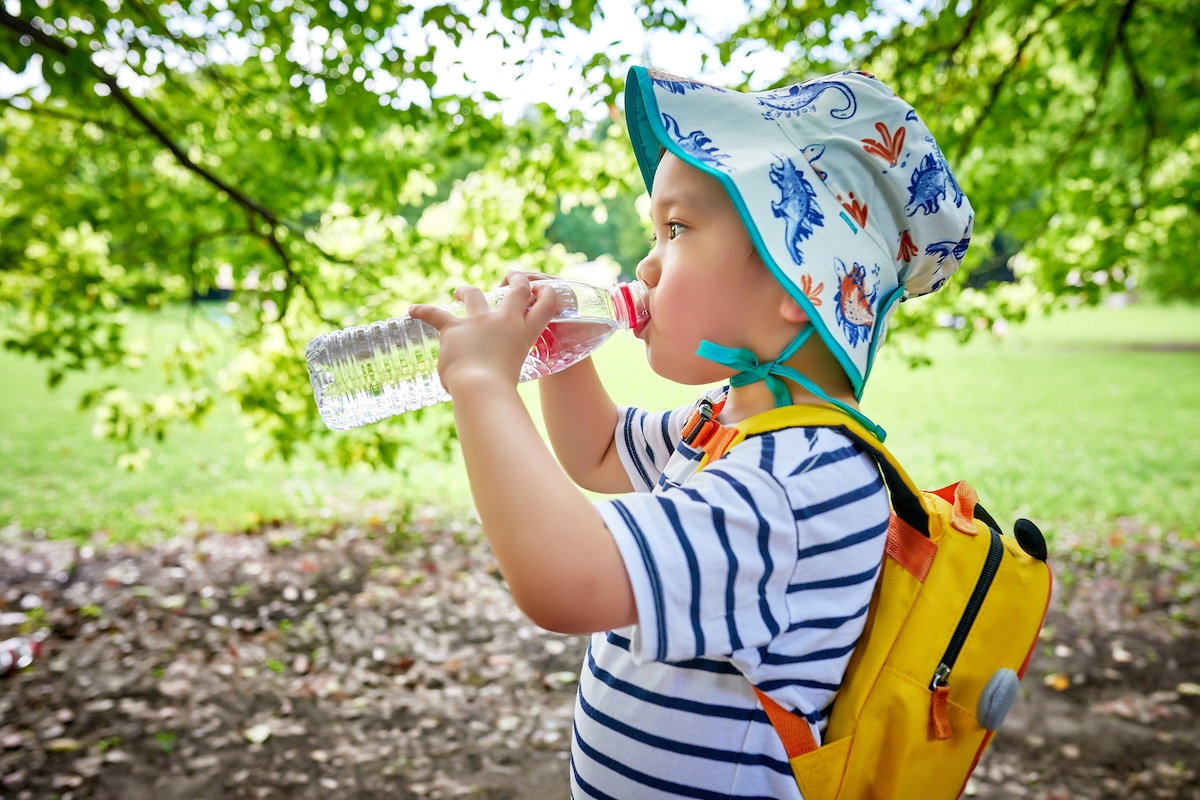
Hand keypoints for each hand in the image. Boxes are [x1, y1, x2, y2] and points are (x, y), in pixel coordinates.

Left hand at [408, 272, 558, 397]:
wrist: (482, 387)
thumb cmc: (499, 389)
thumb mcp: (511, 375)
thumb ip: (501, 370)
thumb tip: (489, 382)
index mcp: (524, 335)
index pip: (546, 307)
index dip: (548, 295)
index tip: (544, 290)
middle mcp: (505, 322)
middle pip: (518, 291)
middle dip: (517, 281)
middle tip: (514, 277)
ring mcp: (479, 321)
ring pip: (474, 294)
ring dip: (467, 291)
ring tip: (459, 292)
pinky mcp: (455, 327)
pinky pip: (435, 314)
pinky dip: (423, 312)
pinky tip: (412, 311)